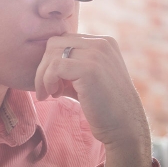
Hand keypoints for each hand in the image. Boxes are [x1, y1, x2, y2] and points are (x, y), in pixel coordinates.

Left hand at [34, 34, 149, 149]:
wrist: (124, 126)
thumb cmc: (104, 106)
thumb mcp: (87, 79)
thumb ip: (70, 68)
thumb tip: (42, 66)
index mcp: (103, 42)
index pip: (64, 40)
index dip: (52, 61)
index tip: (53, 83)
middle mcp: (101, 43)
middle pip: (55, 43)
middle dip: (44, 67)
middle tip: (47, 90)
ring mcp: (96, 53)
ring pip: (52, 53)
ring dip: (43, 76)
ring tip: (50, 94)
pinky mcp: (90, 68)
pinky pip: (55, 66)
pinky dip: (47, 81)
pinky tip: (55, 95)